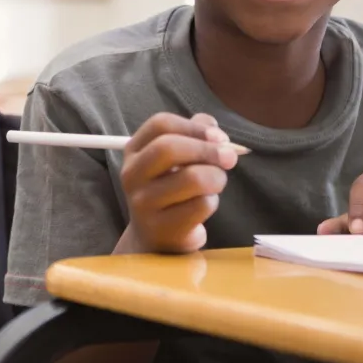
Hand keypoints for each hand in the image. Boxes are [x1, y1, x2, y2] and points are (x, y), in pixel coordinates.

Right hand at [120, 112, 239, 253]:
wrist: (155, 237)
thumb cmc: (169, 190)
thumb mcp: (175, 160)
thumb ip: (192, 135)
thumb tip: (212, 126)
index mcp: (134, 151)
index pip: (160, 124)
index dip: (194, 127)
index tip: (219, 137)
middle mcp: (132, 175)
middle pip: (169, 148)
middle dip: (208, 150)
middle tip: (230, 158)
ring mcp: (143, 203)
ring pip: (192, 178)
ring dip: (216, 177)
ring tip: (216, 182)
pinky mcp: (162, 227)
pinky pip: (200, 205)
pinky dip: (212, 201)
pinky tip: (204, 205)